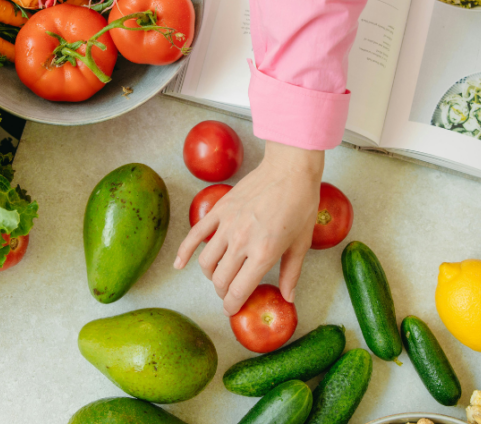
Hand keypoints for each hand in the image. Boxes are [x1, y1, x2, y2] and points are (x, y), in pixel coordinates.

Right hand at [174, 140, 323, 315]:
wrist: (289, 169)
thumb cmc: (300, 205)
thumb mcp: (301, 243)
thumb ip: (291, 273)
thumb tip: (288, 298)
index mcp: (264, 253)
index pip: (238, 291)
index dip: (232, 306)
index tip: (233, 310)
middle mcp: (241, 242)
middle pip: (220, 280)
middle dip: (223, 293)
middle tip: (230, 293)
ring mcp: (227, 225)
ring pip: (206, 262)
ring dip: (210, 275)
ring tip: (219, 276)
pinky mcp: (219, 210)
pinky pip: (195, 235)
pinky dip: (184, 252)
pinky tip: (179, 264)